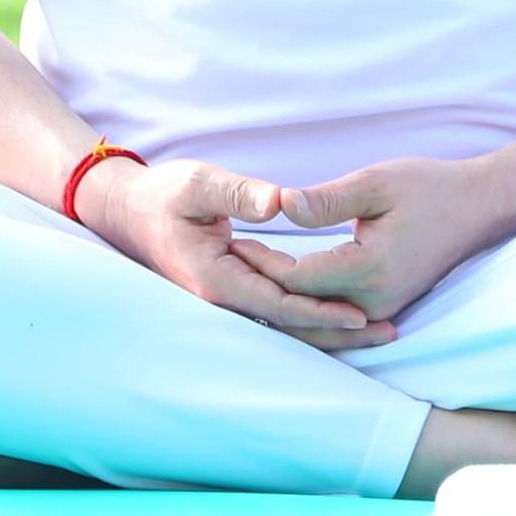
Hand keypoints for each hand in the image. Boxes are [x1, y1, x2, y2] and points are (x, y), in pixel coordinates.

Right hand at [80, 155, 392, 348]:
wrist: (128, 212)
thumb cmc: (163, 194)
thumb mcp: (199, 183)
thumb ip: (238, 193)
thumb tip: (279, 202)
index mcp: (216, 277)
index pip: (277, 304)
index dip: (320, 311)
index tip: (361, 314)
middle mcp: (223, 299)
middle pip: (289, 325)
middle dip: (337, 331)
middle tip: (388, 332)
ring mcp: (227, 300)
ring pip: (285, 325)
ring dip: (329, 329)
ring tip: (377, 332)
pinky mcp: (233, 292)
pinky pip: (277, 313)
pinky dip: (311, 317)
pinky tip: (341, 317)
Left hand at [239, 156, 514, 326]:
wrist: (479, 208)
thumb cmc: (429, 187)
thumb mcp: (375, 183)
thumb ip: (326, 200)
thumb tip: (279, 204)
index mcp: (369, 269)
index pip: (297, 278)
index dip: (261, 261)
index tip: (231, 239)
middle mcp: (375, 300)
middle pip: (302, 304)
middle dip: (263, 280)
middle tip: (226, 254)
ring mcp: (383, 309)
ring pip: (316, 315)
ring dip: (280, 295)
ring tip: (246, 267)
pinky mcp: (385, 307)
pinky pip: (334, 314)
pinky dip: (304, 301)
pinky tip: (278, 280)